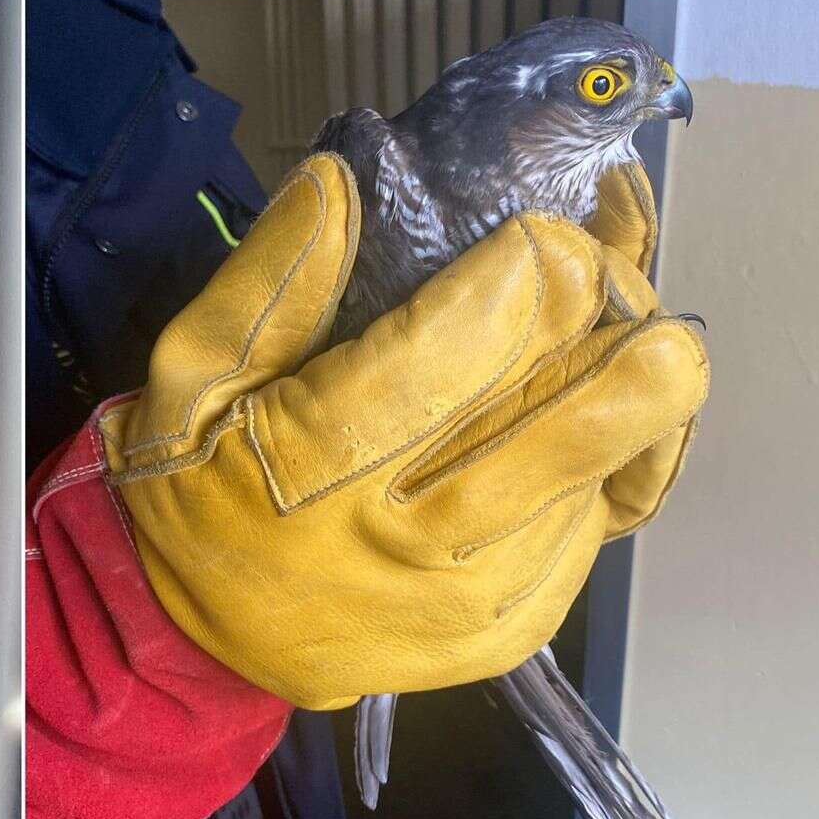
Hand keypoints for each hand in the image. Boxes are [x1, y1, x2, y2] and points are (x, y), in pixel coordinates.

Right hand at [99, 155, 707, 708]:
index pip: (492, 326)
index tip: (530, 231)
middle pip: (600, 395)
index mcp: (325, 459)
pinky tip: (577, 417)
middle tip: (595, 267)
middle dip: (619, 303)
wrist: (201, 640)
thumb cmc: (197, 487)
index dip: (542, 254)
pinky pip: (611, 513)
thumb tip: (343, 178)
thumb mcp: (193, 373)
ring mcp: (482, 593)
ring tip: (592, 331)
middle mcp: (420, 535)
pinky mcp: (517, 629)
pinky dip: (613, 453)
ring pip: (625, 451)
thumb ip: (270, 278)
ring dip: (622, 374)